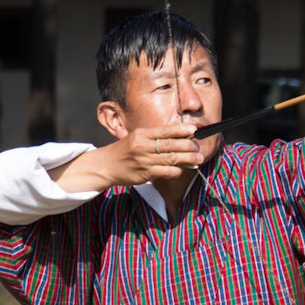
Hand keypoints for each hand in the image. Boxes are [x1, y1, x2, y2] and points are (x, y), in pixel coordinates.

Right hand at [52, 121, 205, 191]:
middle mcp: (142, 146)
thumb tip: (179, 138)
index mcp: (141, 134)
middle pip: (170, 145)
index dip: (181, 130)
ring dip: (187, 159)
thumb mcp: (137, 138)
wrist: (106, 165)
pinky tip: (183, 169)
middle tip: (198, 147)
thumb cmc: (125, 151)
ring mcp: (144, 161)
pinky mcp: (145, 174)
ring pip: (170, 159)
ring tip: (198, 159)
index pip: (165, 131)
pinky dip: (177, 170)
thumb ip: (155, 137)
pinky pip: (166, 172)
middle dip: (188, 146)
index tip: (194, 130)